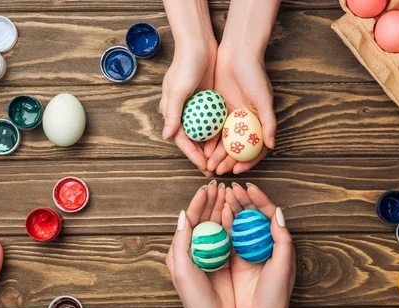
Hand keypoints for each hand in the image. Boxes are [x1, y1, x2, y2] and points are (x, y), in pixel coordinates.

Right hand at [161, 0, 217, 176]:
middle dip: (204, 158)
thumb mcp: (178, 90)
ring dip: (214, 149)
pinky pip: (215, 124)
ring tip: (223, 162)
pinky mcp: (209, 104)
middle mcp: (184, 115)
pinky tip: (230, 144)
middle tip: (215, 171)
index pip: (183, 141)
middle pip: (194, 142)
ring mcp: (197, 110)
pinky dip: (221, 134)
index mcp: (172, 113)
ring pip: (206, 136)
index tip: (204, 167)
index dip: (193, 156)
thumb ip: (173, 113)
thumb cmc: (185, 65)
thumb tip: (167, 135)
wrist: (199, 45)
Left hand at [166, 180, 235, 307]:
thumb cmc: (193, 296)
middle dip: (211, 201)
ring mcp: (211, 254)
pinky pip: (229, 237)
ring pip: (217, 225)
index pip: (189, 219)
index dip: (198, 202)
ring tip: (230, 193)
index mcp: (181, 249)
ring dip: (222, 208)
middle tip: (221, 185)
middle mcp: (195, 249)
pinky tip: (238, 213)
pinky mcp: (225, 260)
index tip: (206, 187)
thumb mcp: (182, 268)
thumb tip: (182, 214)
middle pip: (204, 218)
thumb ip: (181, 241)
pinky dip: (233, 223)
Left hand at [205, 47, 275, 174]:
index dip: (248, 162)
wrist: (238, 52)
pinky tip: (201, 149)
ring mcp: (231, 117)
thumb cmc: (254, 74)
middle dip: (228, 161)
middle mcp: (246, 122)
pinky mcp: (218, 110)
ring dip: (216, 154)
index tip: (237, 170)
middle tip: (218, 170)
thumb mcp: (263, 98)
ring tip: (208, 164)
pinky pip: (213, 128)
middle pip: (238, 148)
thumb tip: (271, 145)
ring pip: (224, 141)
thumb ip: (269, 122)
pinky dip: (208, 140)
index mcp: (259, 121)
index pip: (255, 149)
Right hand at [222, 182, 312, 307]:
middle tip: (233, 188)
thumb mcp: (282, 265)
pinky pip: (230, 238)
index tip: (249, 187)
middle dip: (244, 200)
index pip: (269, 214)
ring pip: (241, 224)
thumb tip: (277, 212)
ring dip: (234, 209)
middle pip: (253, 216)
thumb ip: (282, 239)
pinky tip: (221, 214)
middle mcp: (264, 244)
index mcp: (279, 243)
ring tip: (225, 195)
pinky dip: (226, 225)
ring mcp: (249, 252)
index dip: (260, 199)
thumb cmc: (276, 293)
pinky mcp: (236, 261)